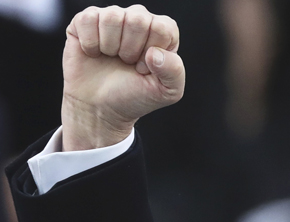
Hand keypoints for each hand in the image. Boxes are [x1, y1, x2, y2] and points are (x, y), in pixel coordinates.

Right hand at [61, 5, 184, 150]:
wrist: (100, 107)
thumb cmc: (135, 96)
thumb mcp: (167, 91)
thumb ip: (174, 71)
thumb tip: (154, 53)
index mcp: (162, 32)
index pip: (162, 28)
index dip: (151, 52)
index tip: (143, 68)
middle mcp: (139, 19)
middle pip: (138, 19)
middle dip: (130, 49)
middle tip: (127, 63)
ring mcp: (112, 17)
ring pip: (112, 17)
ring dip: (110, 46)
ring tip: (112, 57)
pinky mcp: (86, 20)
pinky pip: (88, 19)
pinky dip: (90, 43)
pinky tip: (94, 53)